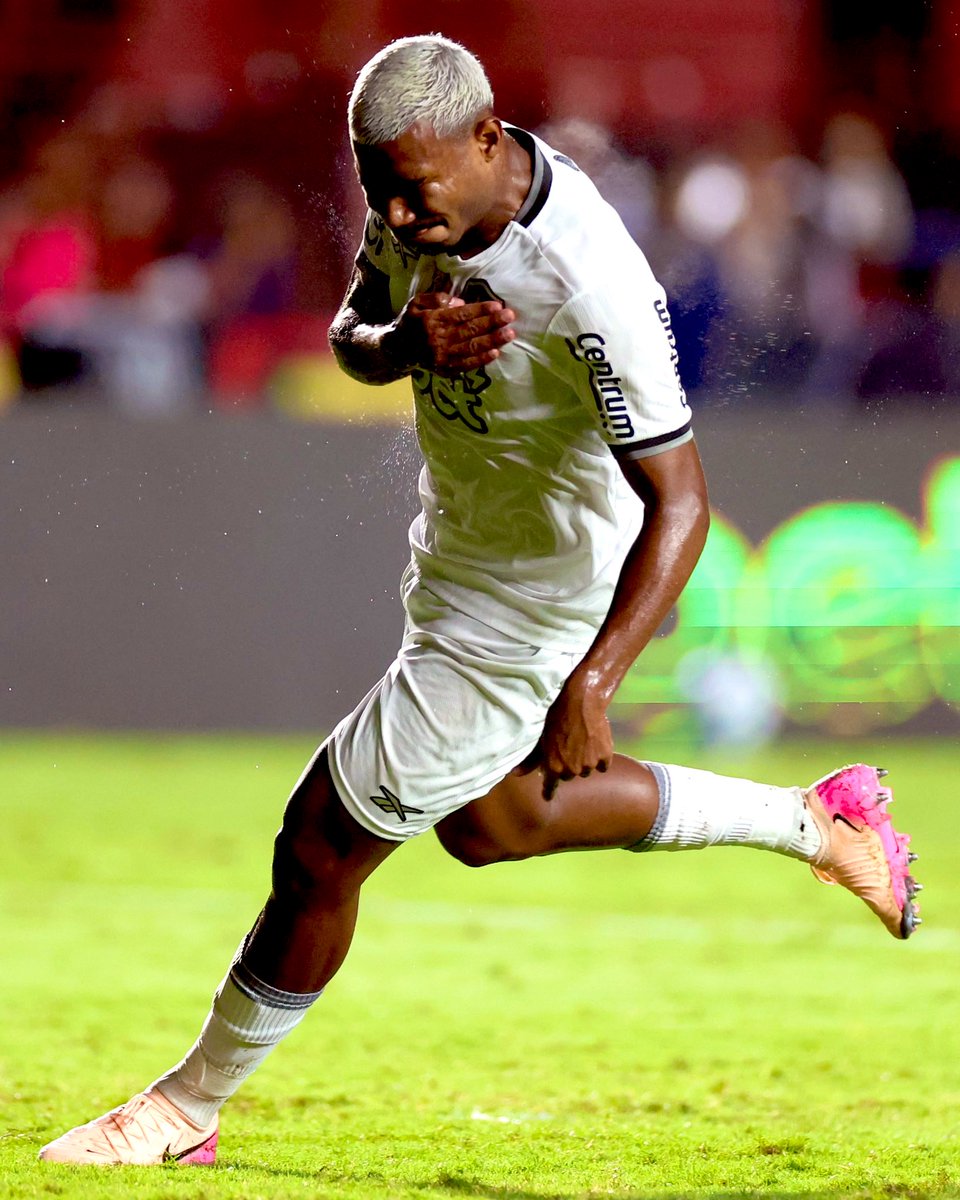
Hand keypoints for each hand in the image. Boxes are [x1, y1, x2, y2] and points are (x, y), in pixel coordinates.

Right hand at [391, 291, 515, 377]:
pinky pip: (466, 365)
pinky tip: (495, 353)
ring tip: (509, 334)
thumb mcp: (416, 303)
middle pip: (469, 330)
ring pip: (471, 348)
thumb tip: (460, 302)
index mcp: (432, 320)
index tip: (498, 306)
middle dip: (492, 323)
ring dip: (492, 341)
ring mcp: (442, 357)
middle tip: (510, 317)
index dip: (480, 310)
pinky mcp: (444, 370)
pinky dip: (481, 360)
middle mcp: (438, 339)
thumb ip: (436, 298)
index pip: (461, 314)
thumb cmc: (410, 323)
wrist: (396, 351)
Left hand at [513, 672, 613, 800]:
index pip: (551, 787)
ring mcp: (589, 764)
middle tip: (567, 748)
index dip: (549, 791)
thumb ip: (530, 759)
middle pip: (568, 776)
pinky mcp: (605, 756)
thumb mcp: (539, 738)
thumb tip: (515, 775)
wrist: (580, 702)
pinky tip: (596, 745)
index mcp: (553, 768)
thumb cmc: (555, 717)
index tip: (547, 796)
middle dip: (567, 766)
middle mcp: (571, 770)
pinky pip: (602, 765)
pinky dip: (599, 758)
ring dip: (583, 761)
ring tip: (581, 743)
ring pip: (585, 770)